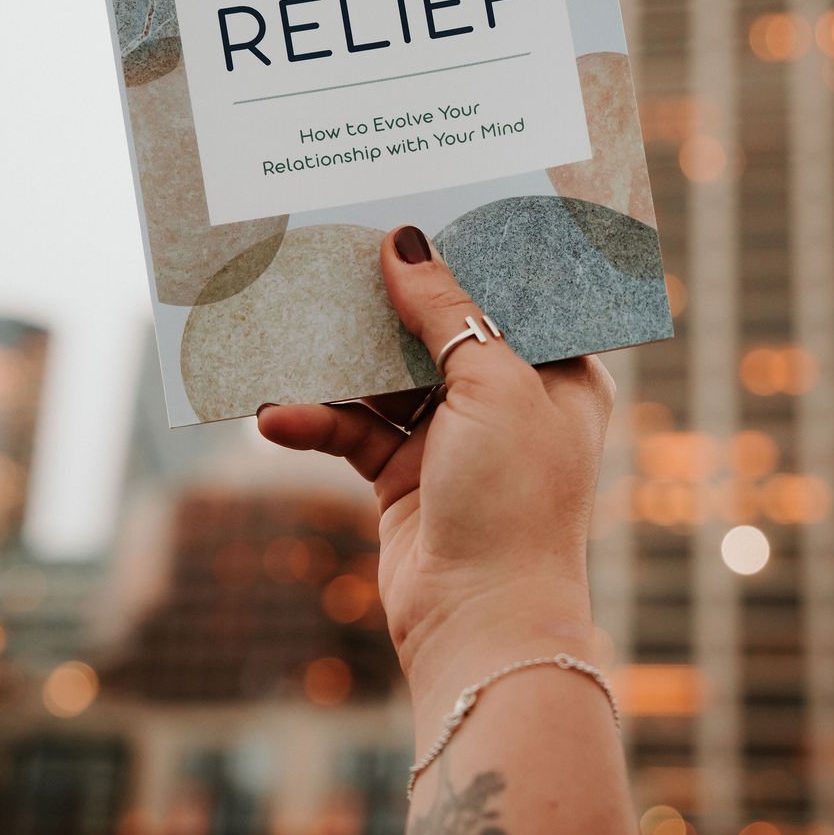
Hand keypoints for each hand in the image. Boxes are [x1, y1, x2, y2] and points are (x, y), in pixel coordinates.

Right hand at [257, 225, 615, 707]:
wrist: (481, 624)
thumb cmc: (513, 500)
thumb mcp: (489, 385)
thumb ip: (446, 311)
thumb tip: (405, 242)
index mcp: (557, 373)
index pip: (511, 295)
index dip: (466, 255)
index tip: (414, 210)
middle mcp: (509, 400)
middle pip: (438, 330)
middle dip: (385, 302)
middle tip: (335, 253)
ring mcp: (454, 439)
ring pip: (385, 378)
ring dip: (336, 366)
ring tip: (283, 330)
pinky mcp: (404, 476)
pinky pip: (353, 431)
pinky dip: (316, 422)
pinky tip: (275, 416)